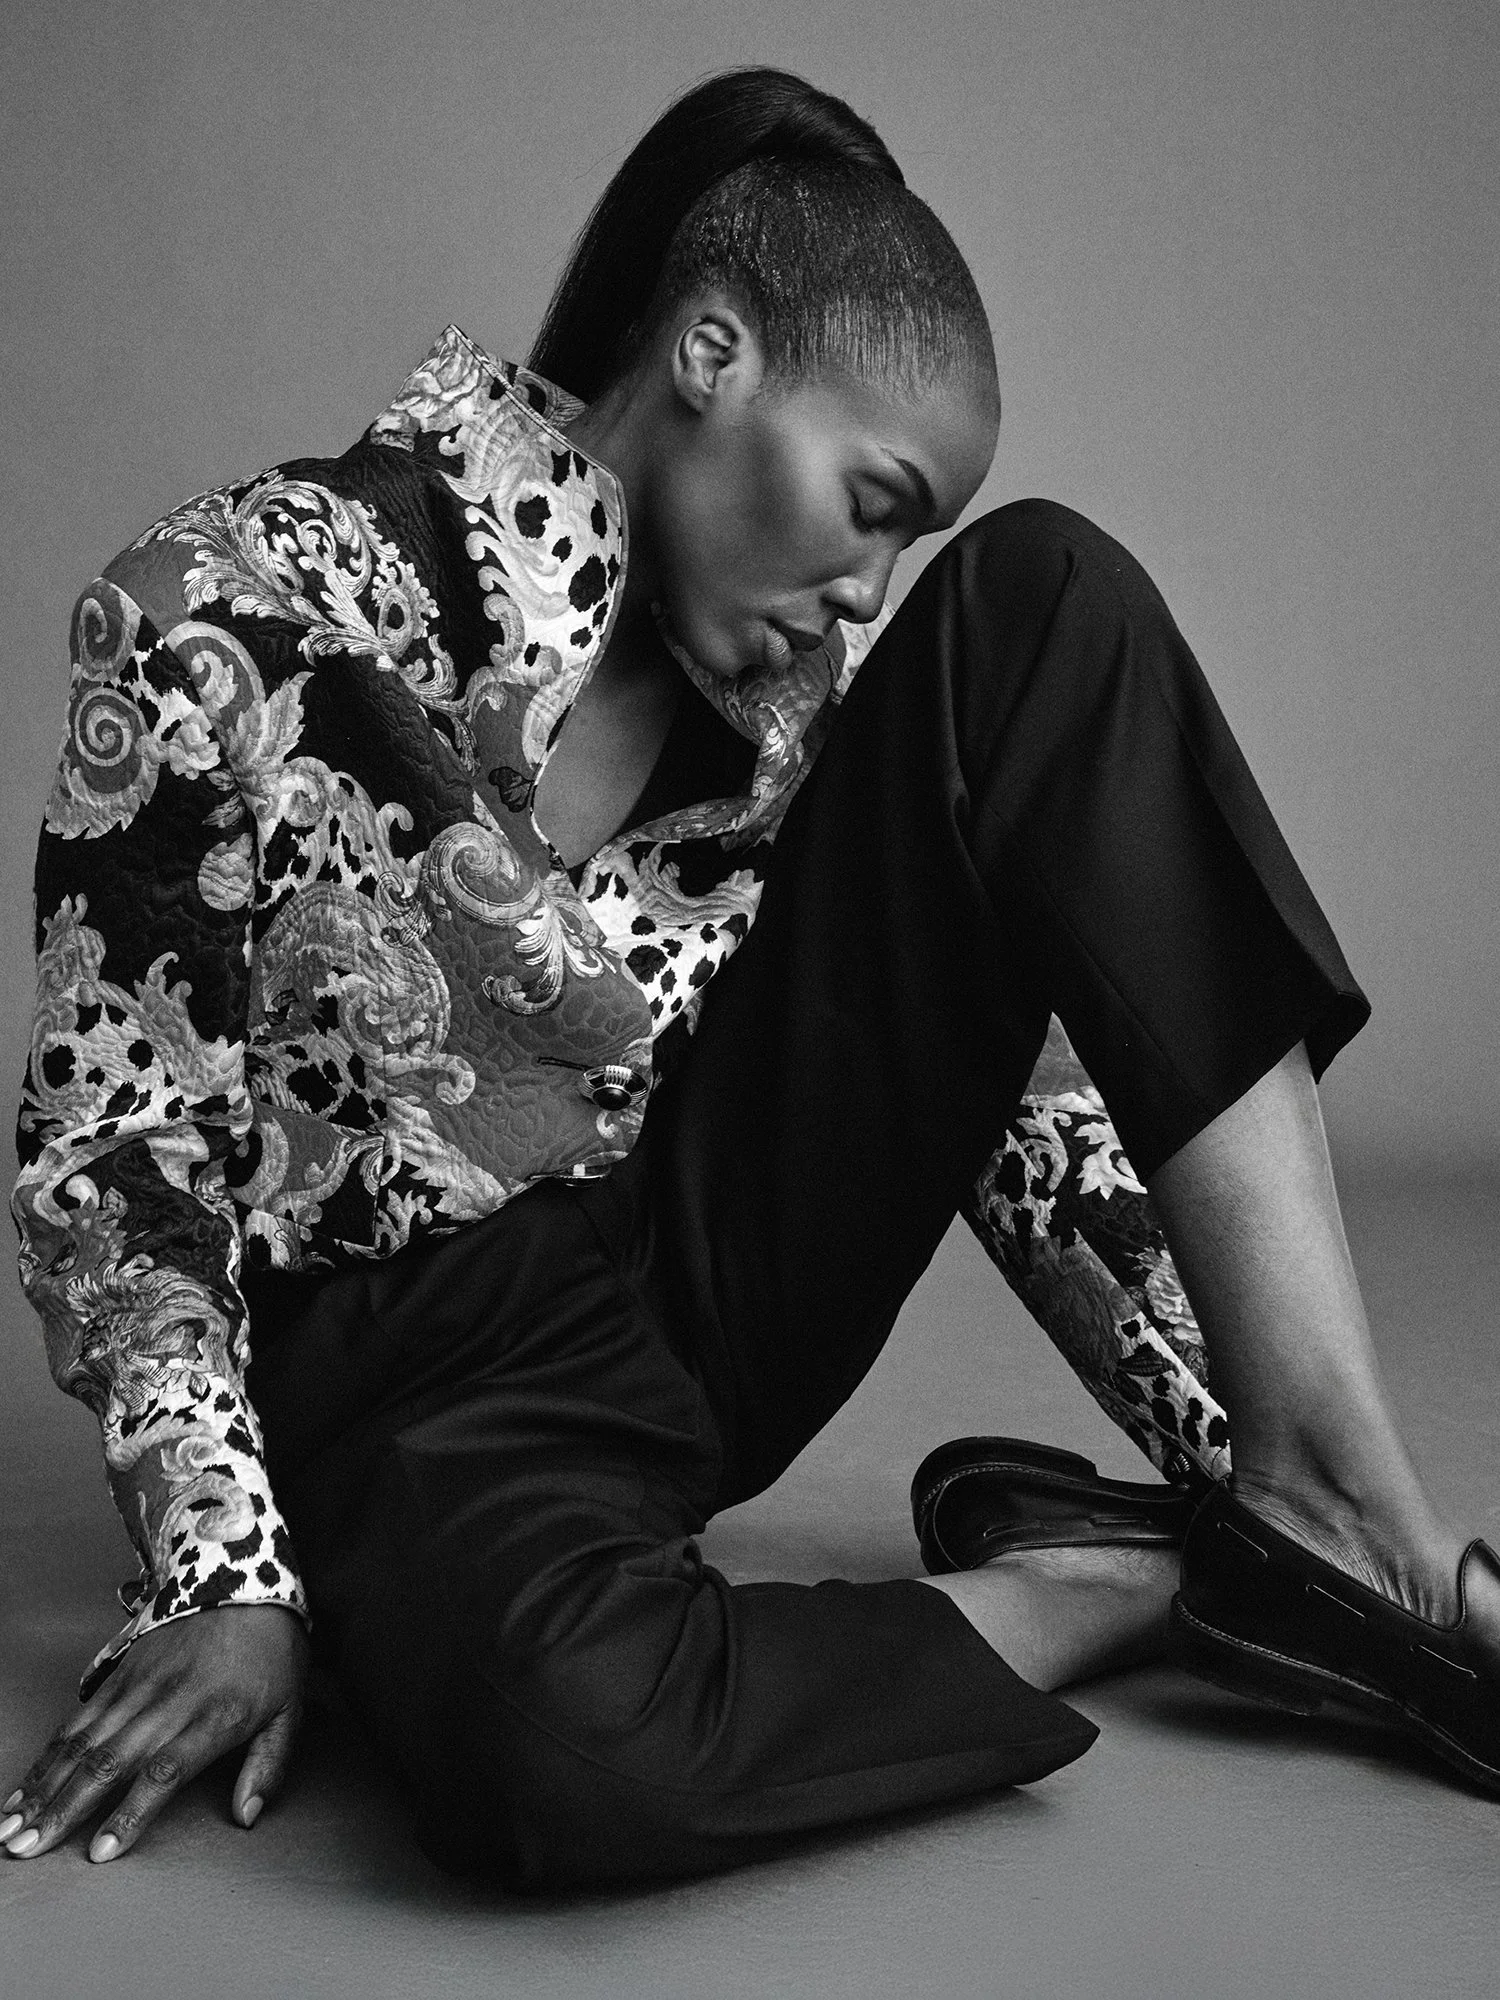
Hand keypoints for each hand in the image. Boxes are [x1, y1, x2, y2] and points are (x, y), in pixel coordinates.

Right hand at [1, 1603, 307, 1862]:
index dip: (130, 1813)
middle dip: (64, 1810)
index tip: (100, 1852)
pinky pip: (79, 1719)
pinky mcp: (121, 1673)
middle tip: (28, 1849)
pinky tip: (25, 1789)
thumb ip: (270, 1765)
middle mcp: (171, 1702)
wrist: (243, 1575)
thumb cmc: (272, 1648)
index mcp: (216, 1715)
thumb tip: (247, 1818)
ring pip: (84, 1743)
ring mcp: (140, 1686)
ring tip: (10, 1829)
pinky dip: (48, 1756)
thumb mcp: (292, 1705)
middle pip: (110, 1762)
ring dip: (44, 1789)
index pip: (165, 1771)